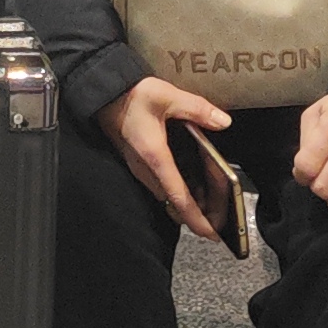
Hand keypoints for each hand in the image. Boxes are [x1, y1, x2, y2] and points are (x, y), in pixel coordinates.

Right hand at [102, 76, 231, 238]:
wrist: (104, 95)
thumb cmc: (131, 96)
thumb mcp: (167, 96)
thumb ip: (197, 109)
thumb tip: (222, 122)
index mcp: (156, 157)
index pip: (178, 197)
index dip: (197, 218)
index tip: (212, 233)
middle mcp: (147, 169)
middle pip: (176, 202)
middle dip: (199, 210)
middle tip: (222, 210)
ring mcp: (141, 169)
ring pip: (168, 195)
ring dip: (189, 199)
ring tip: (212, 194)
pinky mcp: (140, 164)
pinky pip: (161, 184)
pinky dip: (178, 187)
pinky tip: (192, 177)